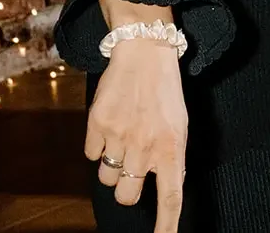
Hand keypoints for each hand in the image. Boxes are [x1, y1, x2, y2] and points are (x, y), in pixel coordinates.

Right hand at [84, 38, 186, 231]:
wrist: (144, 53)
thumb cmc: (164, 93)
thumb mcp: (178, 127)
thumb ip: (171, 159)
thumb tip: (164, 187)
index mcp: (172, 149)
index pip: (170, 198)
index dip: (166, 224)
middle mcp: (146, 147)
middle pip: (127, 195)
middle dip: (127, 188)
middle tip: (131, 168)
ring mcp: (120, 136)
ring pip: (106, 178)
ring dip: (111, 166)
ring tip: (121, 139)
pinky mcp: (97, 124)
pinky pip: (90, 155)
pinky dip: (97, 146)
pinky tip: (109, 125)